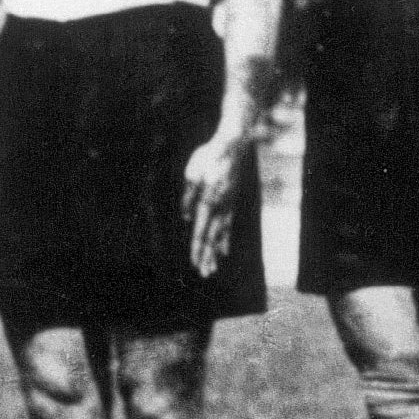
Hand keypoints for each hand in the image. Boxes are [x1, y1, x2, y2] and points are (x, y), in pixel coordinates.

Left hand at [181, 127, 249, 276]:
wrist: (232, 144)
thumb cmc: (209, 156)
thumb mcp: (192, 174)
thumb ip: (189, 197)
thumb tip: (186, 218)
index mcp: (209, 201)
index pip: (201, 231)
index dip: (198, 249)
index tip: (195, 264)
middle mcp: (220, 207)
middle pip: (212, 237)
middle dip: (207, 256)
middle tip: (204, 274)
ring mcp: (228, 205)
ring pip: (221, 234)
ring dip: (215, 252)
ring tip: (212, 269)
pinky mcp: (231, 202)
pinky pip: (228, 225)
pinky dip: (225, 240)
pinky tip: (224, 251)